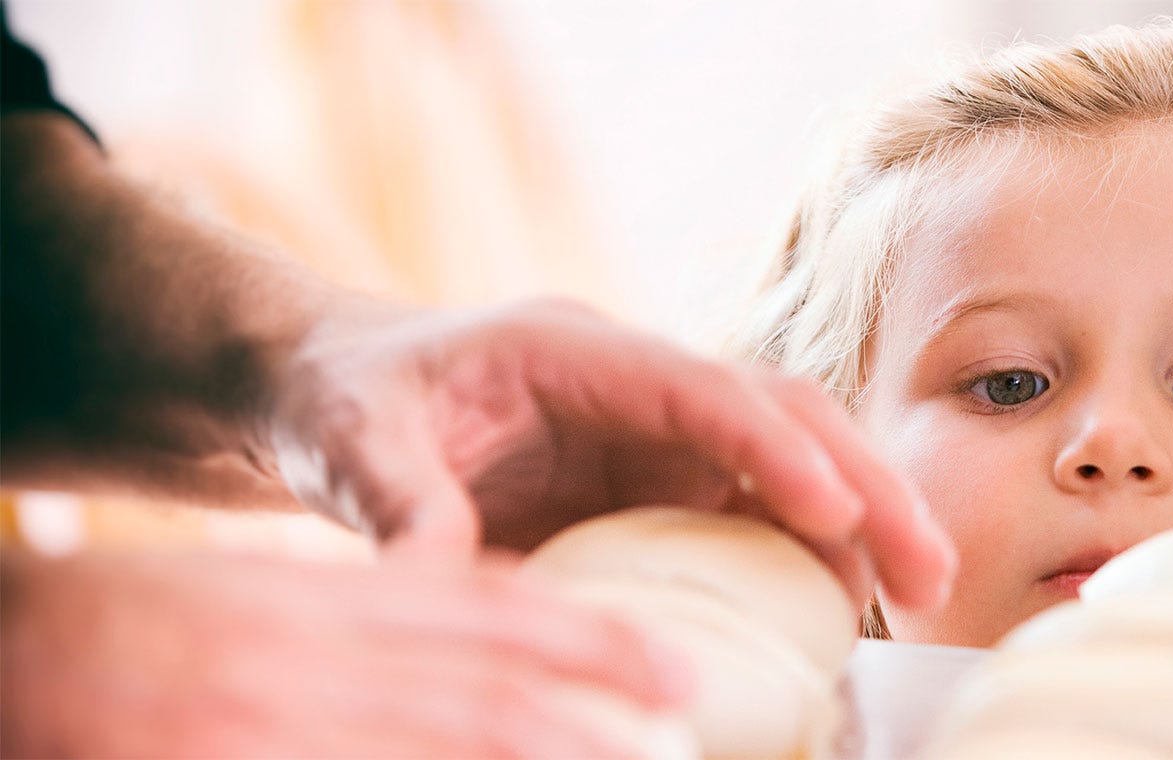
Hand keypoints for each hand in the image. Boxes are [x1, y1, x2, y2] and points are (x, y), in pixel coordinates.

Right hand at [0, 550, 691, 757]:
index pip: (486, 613)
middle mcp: (306, 664)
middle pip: (478, 697)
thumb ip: (378, 612)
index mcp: (323, 603)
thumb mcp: (267, 597)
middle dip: (593, 723)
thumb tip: (498, 613)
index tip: (676, 668)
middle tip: (683, 736)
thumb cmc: (133, 627)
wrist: (4, 649)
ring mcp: (265, 730)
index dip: (595, 642)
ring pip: (439, 747)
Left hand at [261, 298, 953, 608]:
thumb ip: (402, 511)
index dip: (770, 446)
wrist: (336, 393)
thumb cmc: (345, 402)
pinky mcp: (658, 486)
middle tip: (928, 567)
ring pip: (789, 462)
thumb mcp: (351, 447)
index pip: (697, 388)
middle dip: (862, 481)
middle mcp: (637, 386)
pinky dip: (809, 555)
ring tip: (919, 593)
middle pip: (779, 414)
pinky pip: (754, 515)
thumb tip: (443, 592)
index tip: (833, 508)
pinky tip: (845, 611)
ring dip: (860, 519)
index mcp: (571, 350)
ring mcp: (656, 436)